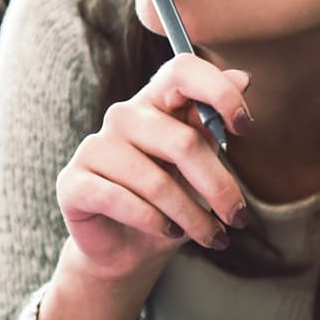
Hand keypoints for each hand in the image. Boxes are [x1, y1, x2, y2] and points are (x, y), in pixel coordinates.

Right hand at [56, 54, 252, 285]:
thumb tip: (242, 77)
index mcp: (154, 103)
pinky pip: (121, 201)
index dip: (218, 92)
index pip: (181, 71)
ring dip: (191, 217)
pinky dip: (153, 222)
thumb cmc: (167, 203)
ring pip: (155, 182)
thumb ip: (209, 124)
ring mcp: (94, 148)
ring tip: (209, 235)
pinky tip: (167, 232)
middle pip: (181, 142)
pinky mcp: (73, 181)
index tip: (245, 128)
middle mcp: (121, 117)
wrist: (126, 248)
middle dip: (219, 186)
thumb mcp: (196, 165)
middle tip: (239, 218)